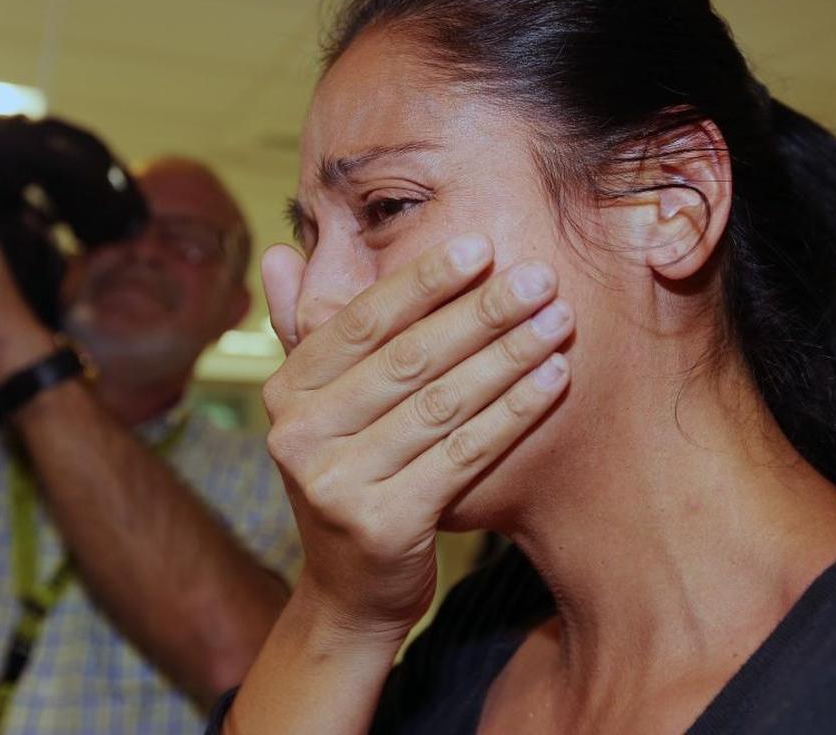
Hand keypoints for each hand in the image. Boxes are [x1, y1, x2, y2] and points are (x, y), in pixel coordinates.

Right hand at [260, 234, 573, 640]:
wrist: (352, 587)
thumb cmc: (349, 473)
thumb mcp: (318, 405)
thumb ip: (304, 329)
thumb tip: (277, 251)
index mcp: (285, 391)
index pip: (362, 322)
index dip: (423, 282)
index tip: (480, 247)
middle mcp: (300, 434)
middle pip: (408, 359)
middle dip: (480, 313)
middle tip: (539, 277)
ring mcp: (336, 482)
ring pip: (441, 404)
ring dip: (508, 357)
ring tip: (558, 321)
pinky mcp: (382, 523)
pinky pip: (462, 454)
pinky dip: (513, 412)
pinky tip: (553, 379)